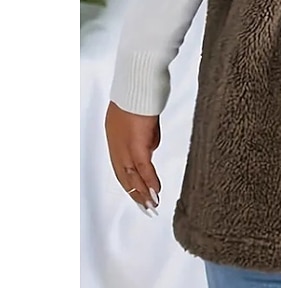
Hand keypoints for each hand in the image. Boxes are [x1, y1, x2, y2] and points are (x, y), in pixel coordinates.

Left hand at [104, 101, 161, 215]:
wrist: (137, 82)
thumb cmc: (139, 92)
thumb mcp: (139, 116)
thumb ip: (143, 135)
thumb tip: (150, 149)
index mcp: (114, 138)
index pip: (121, 166)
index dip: (130, 182)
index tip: (139, 193)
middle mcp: (116, 145)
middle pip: (124, 176)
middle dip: (136, 193)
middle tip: (146, 207)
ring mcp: (125, 146)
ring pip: (133, 176)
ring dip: (143, 193)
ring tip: (152, 206)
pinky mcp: (137, 144)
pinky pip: (143, 168)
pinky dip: (150, 181)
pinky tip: (156, 192)